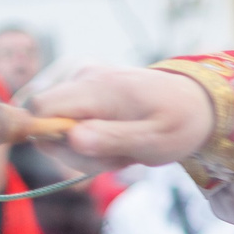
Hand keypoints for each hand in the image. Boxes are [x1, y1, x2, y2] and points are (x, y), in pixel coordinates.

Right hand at [32, 67, 216, 168]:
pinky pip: (64, 121)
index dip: (51, 138)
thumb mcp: (155, 140)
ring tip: (120, 148)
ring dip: (82, 149)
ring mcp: (80, 78)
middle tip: (115, 158)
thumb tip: (72, 138)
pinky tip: (114, 140)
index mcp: (98, 86)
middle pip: (42, 121)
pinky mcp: (80, 87)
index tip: (88, 153)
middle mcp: (82, 75)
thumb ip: (113, 139)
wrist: (194, 102)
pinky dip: (86, 140)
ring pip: (51, 125)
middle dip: (72, 151)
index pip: (39, 108)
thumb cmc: (178, 122)